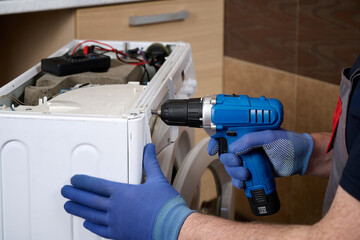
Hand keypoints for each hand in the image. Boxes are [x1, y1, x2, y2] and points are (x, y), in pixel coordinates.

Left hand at [61, 143, 193, 239]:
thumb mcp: (158, 180)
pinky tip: (87, 223)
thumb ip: (150, 163)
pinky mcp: (120, 234)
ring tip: (69, 207)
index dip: (84, 182)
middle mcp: (116, 208)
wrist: (172, 227)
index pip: (97, 185)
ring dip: (78, 210)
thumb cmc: (165, 206)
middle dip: (75, 195)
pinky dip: (92, 226)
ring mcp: (116, 222)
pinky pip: (101, 230)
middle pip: (90, 200)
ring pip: (91, 215)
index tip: (74, 180)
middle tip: (65, 192)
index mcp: (123, 193)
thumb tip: (148, 149)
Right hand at [208, 130, 313, 188]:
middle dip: (228, 162)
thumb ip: (251, 139)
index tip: (213, 150)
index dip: (216, 142)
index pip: (226, 135)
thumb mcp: (271, 136)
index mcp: (248, 133)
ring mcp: (249, 159)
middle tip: (239, 163)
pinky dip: (239, 183)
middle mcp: (246, 146)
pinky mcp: (254, 171)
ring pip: (232, 168)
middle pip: (226, 155)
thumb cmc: (291, 142)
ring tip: (246, 174)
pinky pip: (240, 178)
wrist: (303, 159)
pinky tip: (243, 184)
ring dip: (234, 173)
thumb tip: (234, 148)